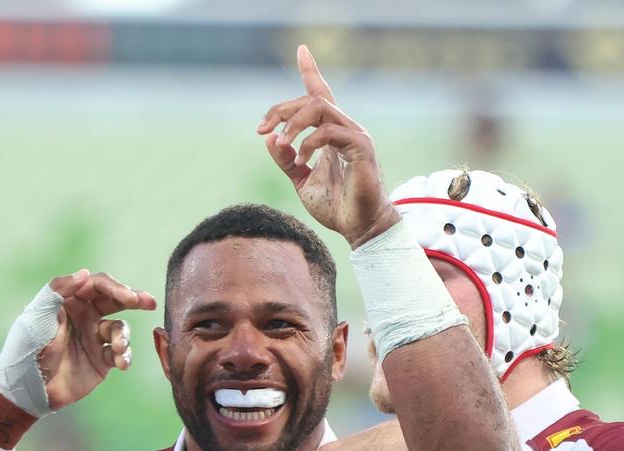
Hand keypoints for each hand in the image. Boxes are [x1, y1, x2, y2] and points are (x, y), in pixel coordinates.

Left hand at [40, 270, 156, 410]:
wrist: (28, 391)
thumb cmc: (27, 350)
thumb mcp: (37, 316)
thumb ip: (58, 291)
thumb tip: (85, 273)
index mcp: (68, 302)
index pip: (97, 286)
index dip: (116, 288)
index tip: (130, 298)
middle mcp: (84, 317)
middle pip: (115, 301)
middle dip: (134, 300)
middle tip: (149, 303)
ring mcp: (93, 338)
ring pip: (120, 329)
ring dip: (123, 337)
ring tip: (118, 349)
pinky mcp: (101, 361)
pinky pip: (120, 353)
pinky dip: (124, 356)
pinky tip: (121, 363)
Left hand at [257, 45, 399, 248]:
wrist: (358, 228)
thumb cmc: (335, 205)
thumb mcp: (301, 181)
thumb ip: (286, 160)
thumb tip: (270, 139)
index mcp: (331, 134)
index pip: (320, 95)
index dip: (311, 71)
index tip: (301, 50)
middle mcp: (344, 128)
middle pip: (312, 99)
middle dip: (282, 110)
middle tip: (262, 129)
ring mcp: (355, 135)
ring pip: (320, 108)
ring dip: (293, 123)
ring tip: (280, 144)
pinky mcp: (361, 147)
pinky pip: (329, 131)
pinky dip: (309, 143)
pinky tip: (301, 161)